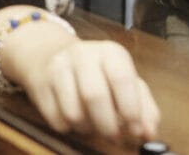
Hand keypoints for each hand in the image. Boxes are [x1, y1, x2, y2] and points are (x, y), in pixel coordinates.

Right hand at [0, 22, 159, 143]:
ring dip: (87, 128)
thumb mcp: (126, 82)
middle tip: (114, 137)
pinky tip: (74, 118)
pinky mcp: (40, 85)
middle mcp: (82, 54)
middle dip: (108, 125)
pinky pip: (57, 120)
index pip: (121, 79)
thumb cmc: (98, 73)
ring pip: (73, 113)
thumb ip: (144, 107)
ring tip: (93, 124)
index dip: (130, 109)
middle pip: (94, 96)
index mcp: (110, 52)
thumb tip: (149, 133)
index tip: (135, 130)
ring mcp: (58, 68)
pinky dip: (69, 128)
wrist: (50, 54)